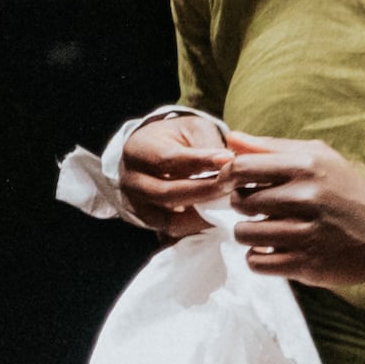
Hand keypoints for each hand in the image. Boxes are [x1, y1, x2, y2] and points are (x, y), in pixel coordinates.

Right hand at [110, 110, 232, 240]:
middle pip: (167, 194)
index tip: (228, 159)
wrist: (152, 158)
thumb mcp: (189, 129)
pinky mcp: (150, 226)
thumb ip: (205, 143)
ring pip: (170, 221)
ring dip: (203, 215)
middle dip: (204, 191)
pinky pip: (175, 233)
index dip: (200, 160)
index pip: (168, 159)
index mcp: (137, 151)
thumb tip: (229, 162)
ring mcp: (138, 208)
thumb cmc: (175, 140)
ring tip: (229, 204)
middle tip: (233, 185)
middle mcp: (131, 183)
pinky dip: (198, 227)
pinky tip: (219, 217)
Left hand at [222, 136, 364, 290]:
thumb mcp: (319, 159)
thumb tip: (230, 138)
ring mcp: (306, 234)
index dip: (228, 176)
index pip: (242, 168)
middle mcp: (306, 198)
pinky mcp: (306, 265)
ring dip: (250, 233)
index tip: (233, 183)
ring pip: (244, 234)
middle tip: (262, 207)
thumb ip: (272, 148)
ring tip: (269, 230)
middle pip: (240, 201)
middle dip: (243, 205)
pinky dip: (259, 258)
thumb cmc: (348, 193)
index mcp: (307, 167)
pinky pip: (256, 262)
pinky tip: (274, 250)